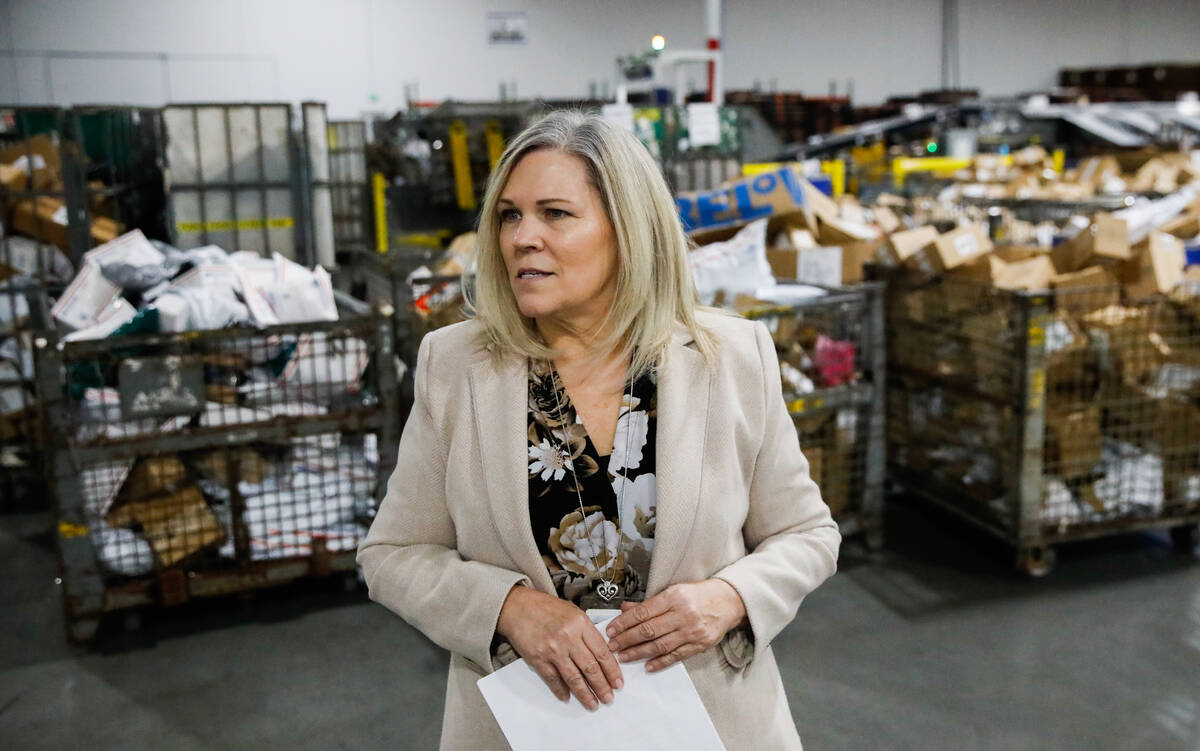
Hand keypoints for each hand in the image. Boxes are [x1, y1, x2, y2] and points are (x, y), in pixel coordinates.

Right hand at [495, 585, 623, 709]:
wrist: (518, 606)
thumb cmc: (545, 608)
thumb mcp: (573, 612)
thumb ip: (587, 631)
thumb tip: (602, 652)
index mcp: (580, 624)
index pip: (602, 652)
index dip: (612, 670)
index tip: (617, 682)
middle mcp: (568, 637)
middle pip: (591, 668)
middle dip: (602, 686)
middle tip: (608, 697)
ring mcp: (552, 649)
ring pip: (574, 678)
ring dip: (585, 694)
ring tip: (593, 703)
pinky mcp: (538, 658)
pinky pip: (553, 679)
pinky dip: (561, 690)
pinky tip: (567, 696)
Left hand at [604, 579, 746, 671]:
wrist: (728, 602)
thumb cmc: (698, 595)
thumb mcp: (674, 591)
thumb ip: (649, 603)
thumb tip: (625, 609)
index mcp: (674, 597)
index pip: (643, 612)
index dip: (624, 622)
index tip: (611, 630)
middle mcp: (683, 614)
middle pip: (649, 630)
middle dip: (627, 639)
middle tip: (612, 646)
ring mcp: (692, 631)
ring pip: (660, 645)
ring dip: (639, 653)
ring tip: (623, 657)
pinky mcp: (700, 644)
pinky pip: (676, 656)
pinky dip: (660, 662)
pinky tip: (647, 666)